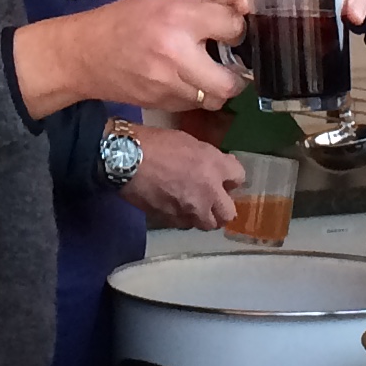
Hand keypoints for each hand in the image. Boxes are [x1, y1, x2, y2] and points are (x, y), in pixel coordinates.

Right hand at [11, 0, 243, 119]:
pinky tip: (186, 80)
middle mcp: (177, 55)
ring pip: (215, 99)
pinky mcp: (161, 104)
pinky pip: (194, 105)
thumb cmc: (124, 19)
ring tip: (209, 72)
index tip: (229, 28)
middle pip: (231, 82)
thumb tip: (237, 9)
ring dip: (217, 87)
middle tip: (230, 61)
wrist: (83, 54)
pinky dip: (196, 95)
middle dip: (236, 73)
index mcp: (179, 19)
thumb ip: (200, 7)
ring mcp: (168, 85)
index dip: (237, 27)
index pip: (233, 26)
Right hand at [126, 127, 242, 229]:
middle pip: (229, 213)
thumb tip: (220, 168)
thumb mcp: (190, 141)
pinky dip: (183, 218)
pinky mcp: (171, 220)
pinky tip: (175, 207)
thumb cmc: (157, 143)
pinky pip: (184, 224)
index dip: (232, 177)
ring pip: (207, 224)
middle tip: (214, 199)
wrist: (126, 159)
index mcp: (214, 167)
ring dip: (204, 216)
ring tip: (194, 205)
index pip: (240, 178)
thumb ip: (210, 158)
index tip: (224, 177)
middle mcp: (208, 193)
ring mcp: (190, 210)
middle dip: (223, 207)